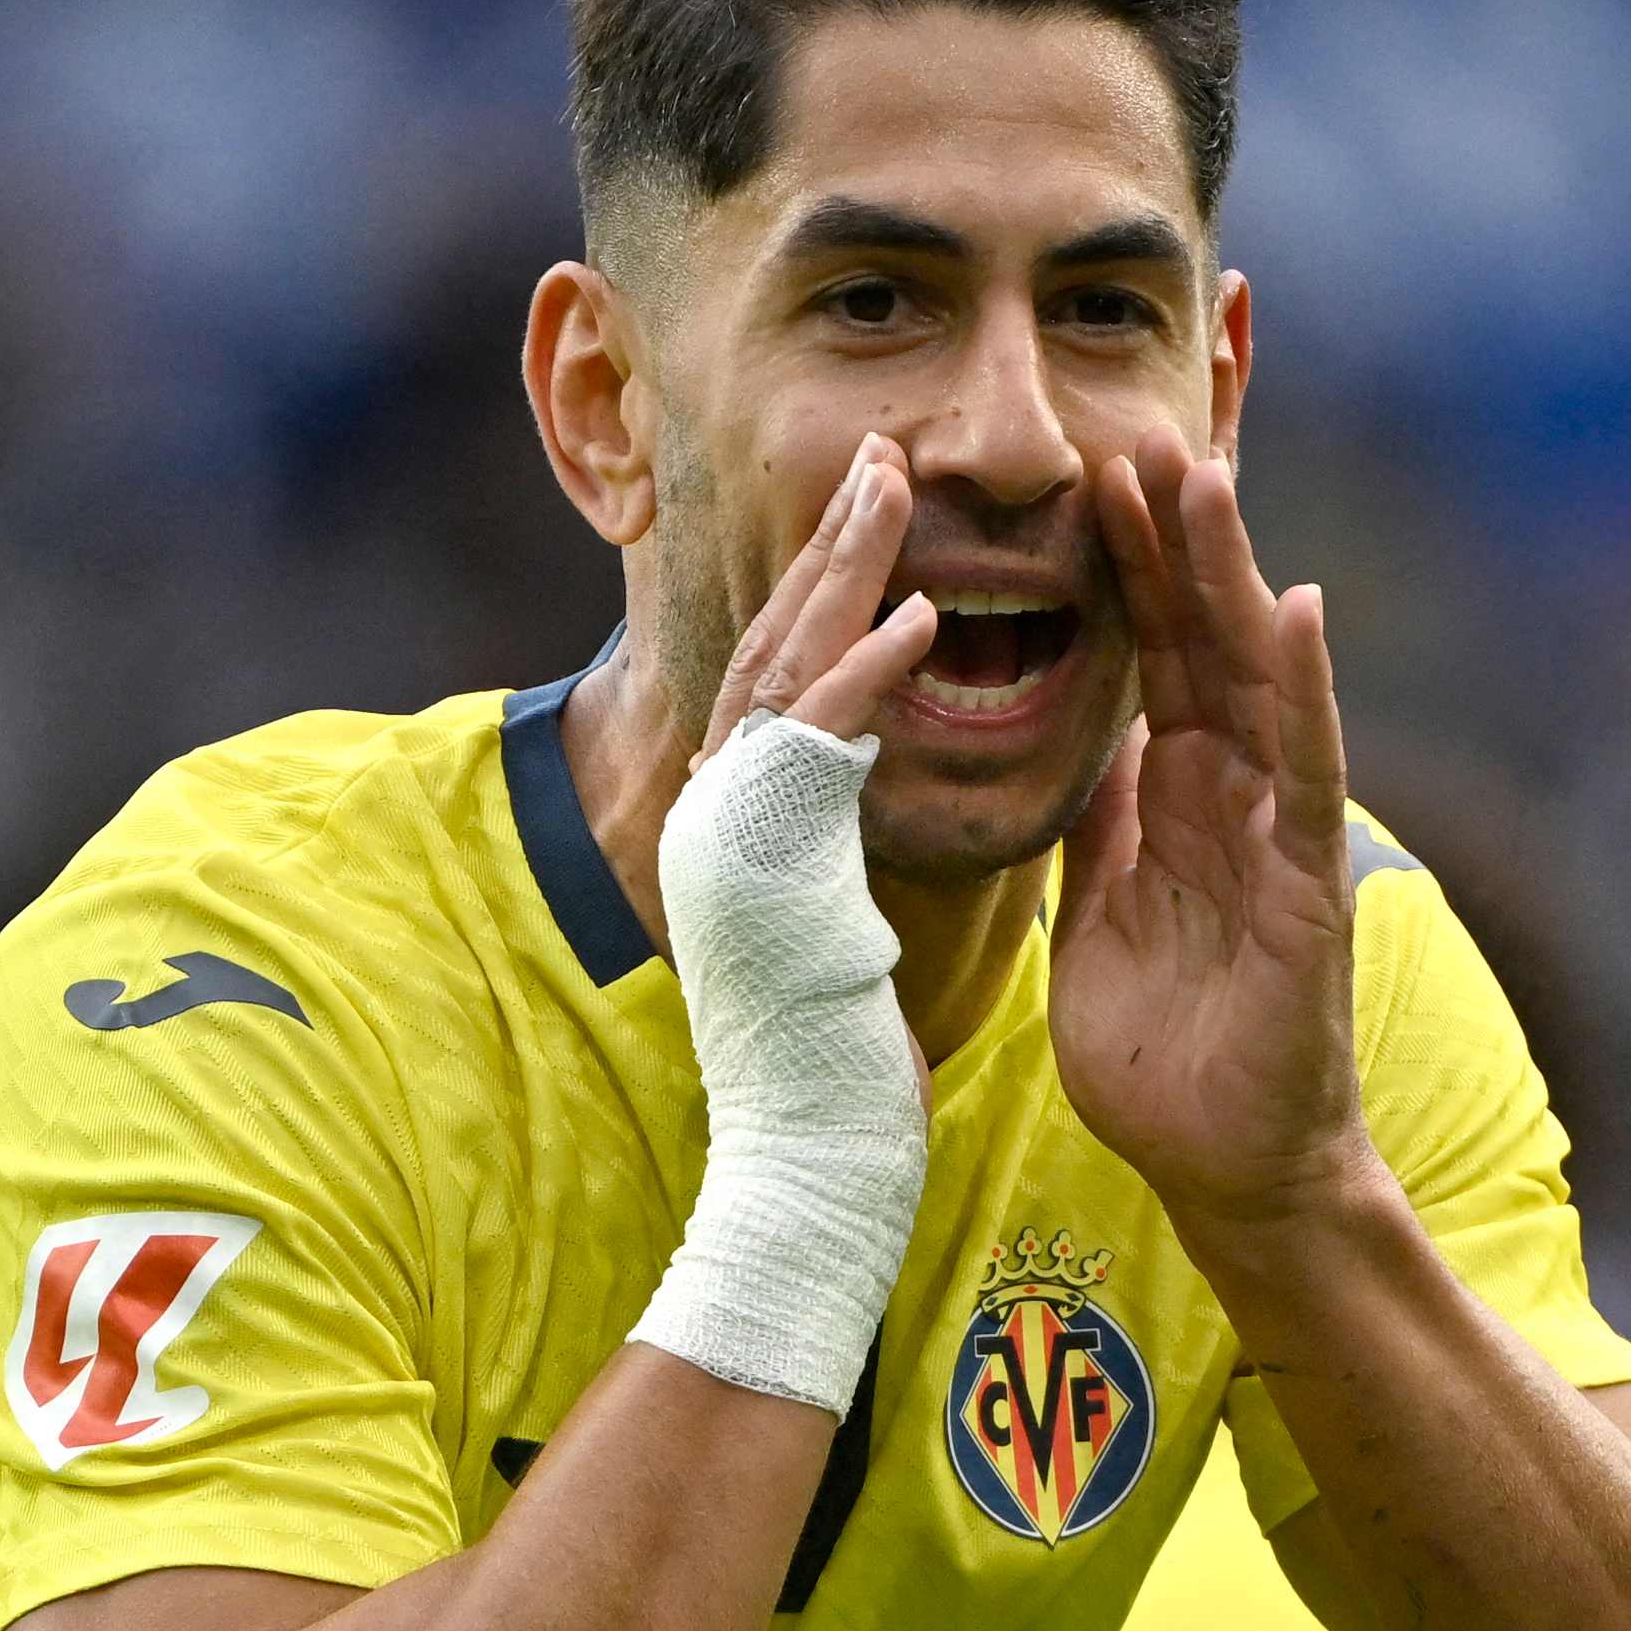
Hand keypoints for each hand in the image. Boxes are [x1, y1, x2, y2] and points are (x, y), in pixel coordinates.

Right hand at [638, 435, 939, 1412]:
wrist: (806, 1172)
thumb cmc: (833, 1077)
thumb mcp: (830, 936)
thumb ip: (830, 854)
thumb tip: (849, 802)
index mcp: (736, 828)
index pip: (779, 680)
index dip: (821, 592)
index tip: (867, 518)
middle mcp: (714, 817)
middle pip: (768, 647)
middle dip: (823, 548)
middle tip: (874, 458)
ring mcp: (727, 836)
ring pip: (783, 670)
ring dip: (840, 572)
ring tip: (891, 487)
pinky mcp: (767, 865)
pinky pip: (817, 747)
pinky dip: (864, 676)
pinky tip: (916, 615)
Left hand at [1052, 439, 1372, 1236]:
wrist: (1225, 1167)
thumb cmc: (1166, 1059)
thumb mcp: (1099, 920)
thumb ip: (1101, 830)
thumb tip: (1084, 750)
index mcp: (1177, 798)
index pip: (1150, 660)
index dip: (1124, 569)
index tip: (1092, 476)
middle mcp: (1234, 794)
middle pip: (1199, 641)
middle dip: (1170, 540)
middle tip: (1139, 430)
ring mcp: (1277, 828)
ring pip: (1250, 677)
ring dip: (1227, 575)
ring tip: (1203, 475)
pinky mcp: (1308, 878)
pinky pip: (1306, 765)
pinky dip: (1301, 685)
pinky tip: (1295, 606)